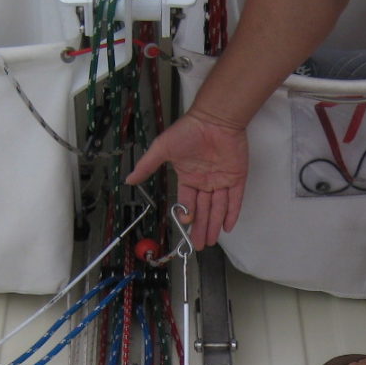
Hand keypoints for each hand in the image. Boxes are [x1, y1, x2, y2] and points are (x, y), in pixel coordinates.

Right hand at [127, 110, 248, 249]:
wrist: (214, 119)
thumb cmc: (188, 131)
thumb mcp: (162, 149)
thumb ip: (147, 166)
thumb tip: (128, 179)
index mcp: (188, 177)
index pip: (187, 202)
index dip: (186, 215)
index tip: (186, 226)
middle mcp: (205, 181)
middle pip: (203, 210)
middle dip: (200, 228)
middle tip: (198, 245)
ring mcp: (221, 180)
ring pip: (218, 208)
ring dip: (214, 225)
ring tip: (210, 241)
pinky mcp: (237, 177)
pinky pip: (235, 199)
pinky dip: (232, 213)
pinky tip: (227, 227)